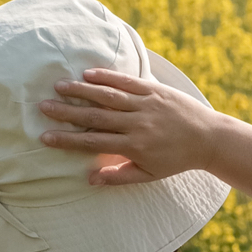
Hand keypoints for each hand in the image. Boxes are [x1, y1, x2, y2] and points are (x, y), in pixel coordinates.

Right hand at [39, 68, 220, 186]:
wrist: (208, 138)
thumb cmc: (176, 159)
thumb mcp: (149, 174)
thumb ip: (119, 176)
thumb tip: (89, 179)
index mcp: (134, 147)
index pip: (93, 143)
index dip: (67, 140)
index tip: (45, 137)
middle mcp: (137, 124)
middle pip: (95, 117)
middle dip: (67, 113)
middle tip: (43, 108)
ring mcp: (145, 105)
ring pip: (108, 97)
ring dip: (81, 90)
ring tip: (59, 86)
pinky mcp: (154, 90)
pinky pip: (127, 82)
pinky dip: (107, 76)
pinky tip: (88, 73)